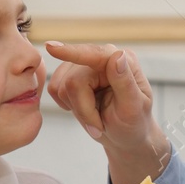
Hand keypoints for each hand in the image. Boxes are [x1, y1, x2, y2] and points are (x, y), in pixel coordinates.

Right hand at [44, 41, 170, 183]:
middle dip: (84, 110)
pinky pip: (55, 88)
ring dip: (77, 109)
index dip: (71, 52)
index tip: (51, 47)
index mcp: (124, 61)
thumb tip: (117, 55)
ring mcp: (86, 65)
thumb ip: (125, 82)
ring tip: (95, 118)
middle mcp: (104, 58)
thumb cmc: (133, 124)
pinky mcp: (72, 74)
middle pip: (73, 81)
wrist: (125, 136)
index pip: (93, 55)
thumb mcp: (133, 108)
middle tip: (98, 127)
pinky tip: (84, 110)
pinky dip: (67, 105)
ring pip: (61, 86)